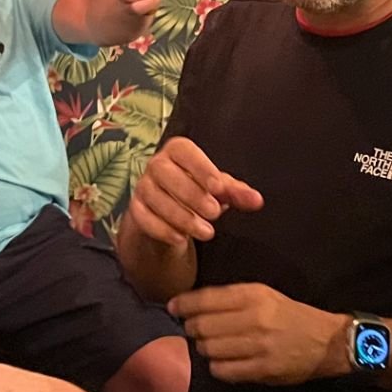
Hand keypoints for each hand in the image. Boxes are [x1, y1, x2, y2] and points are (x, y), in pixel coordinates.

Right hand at [127, 137, 263, 249]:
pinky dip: (163, 230)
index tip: (218, 188)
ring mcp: (143, 187)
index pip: (184, 151)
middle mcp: (156, 165)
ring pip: (156, 199)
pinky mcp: (136, 210)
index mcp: (177, 152)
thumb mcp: (218, 190)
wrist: (167, 213)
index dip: (201, 168)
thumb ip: (237, 193)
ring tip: (206, 232)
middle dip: (192, 195)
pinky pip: (145, 218)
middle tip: (214, 213)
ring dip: (182, 217)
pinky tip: (181, 239)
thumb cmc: (196, 192)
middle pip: (167, 174)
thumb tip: (256, 200)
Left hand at [170, 284, 347, 383]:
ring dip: (204, 348)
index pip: (206, 299)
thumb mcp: (264, 294)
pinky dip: (216, 367)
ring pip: (209, 349)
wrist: (326, 341)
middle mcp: (254, 318)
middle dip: (192, 328)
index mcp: (254, 295)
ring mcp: (258, 346)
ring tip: (210, 346)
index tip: (173, 308)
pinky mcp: (262, 369)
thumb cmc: (290, 315)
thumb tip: (190, 305)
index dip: (183, 304)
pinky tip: (222, 362)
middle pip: (202, 326)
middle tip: (193, 330)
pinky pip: (223, 370)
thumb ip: (230, 298)